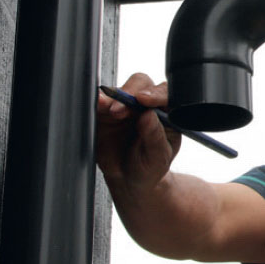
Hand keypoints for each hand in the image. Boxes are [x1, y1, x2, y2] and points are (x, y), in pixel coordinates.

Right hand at [96, 72, 180, 192]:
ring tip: (109, 111)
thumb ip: (155, 138)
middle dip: (131, 93)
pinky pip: (101, 101)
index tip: (144, 99)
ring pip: (120, 90)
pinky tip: (98, 105)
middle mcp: (146, 104)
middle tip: (121, 110)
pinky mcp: (105, 112)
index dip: (155, 94)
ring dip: (113, 97)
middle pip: (141, 84)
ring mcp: (125, 106)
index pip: (165, 94)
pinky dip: (99, 101)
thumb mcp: (158, 158)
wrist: (128, 179)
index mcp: (167, 111)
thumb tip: (149, 116)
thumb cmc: (149, 166)